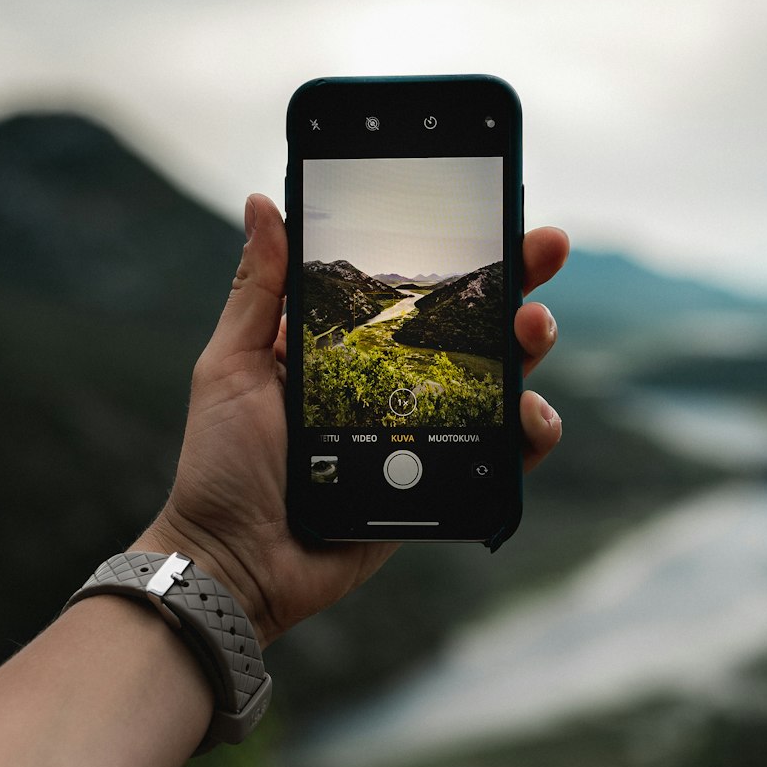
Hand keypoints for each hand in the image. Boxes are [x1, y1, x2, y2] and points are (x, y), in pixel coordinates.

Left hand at [137, 194, 568, 645]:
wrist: (236, 562)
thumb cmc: (222, 465)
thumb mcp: (232, 365)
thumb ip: (258, 290)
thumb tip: (264, 205)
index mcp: (348, 346)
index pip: (413, 285)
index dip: (458, 249)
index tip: (494, 210)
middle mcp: (394, 382)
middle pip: (471, 324)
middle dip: (518, 281)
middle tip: (544, 249)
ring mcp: (423, 433)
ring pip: (498, 381)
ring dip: (530, 347)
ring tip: (533, 330)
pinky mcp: (441, 483)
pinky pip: (501, 454)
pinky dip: (529, 432)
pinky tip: (528, 415)